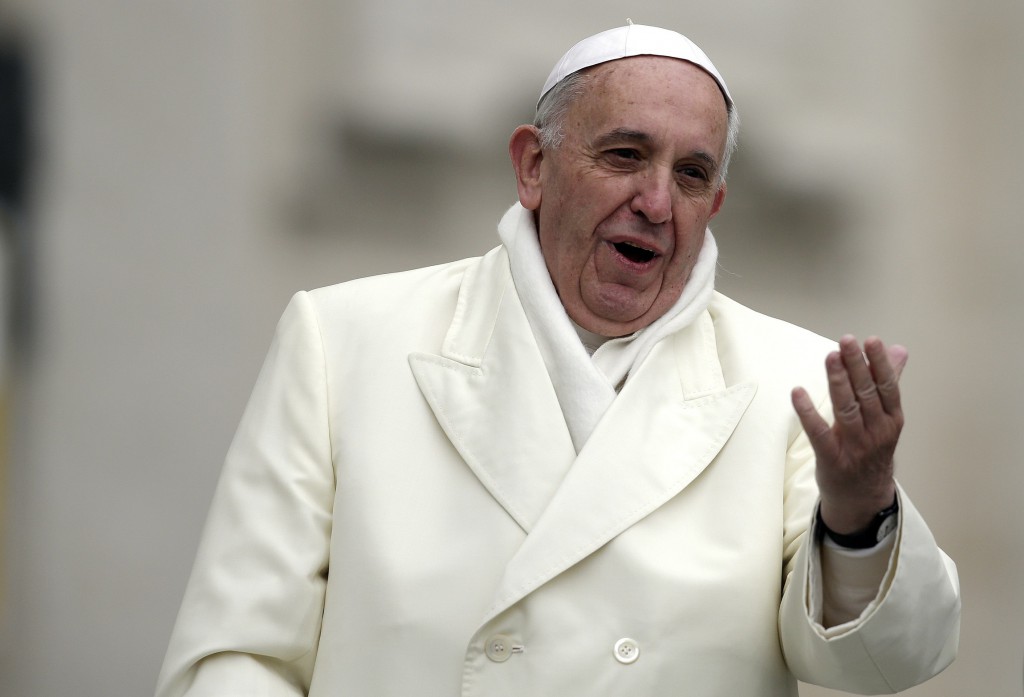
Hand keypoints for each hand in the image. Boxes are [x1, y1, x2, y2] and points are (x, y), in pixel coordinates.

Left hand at [791, 335, 906, 533]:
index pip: (887, 387)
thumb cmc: (872, 450)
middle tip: (846, 341)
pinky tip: (797, 392)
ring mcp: (856, 447)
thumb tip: (899, 349)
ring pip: (847, 410)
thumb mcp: (885, 418)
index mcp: (891, 419)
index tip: (870, 341)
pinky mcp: (832, 459)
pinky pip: (819, 434)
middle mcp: (877, 432)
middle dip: (856, 366)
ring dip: (838, 382)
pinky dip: (808, 412)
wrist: (863, 497)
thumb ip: (889, 382)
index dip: (879, 364)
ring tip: (830, 357)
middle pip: (867, 394)